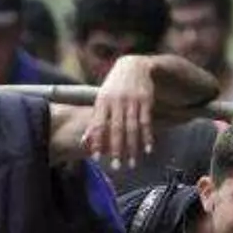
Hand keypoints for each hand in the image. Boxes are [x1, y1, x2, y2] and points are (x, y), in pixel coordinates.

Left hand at [85, 55, 156, 169]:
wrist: (134, 65)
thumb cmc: (114, 86)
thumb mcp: (101, 99)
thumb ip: (94, 121)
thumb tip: (84, 142)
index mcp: (103, 101)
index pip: (98, 125)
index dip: (97, 142)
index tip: (97, 159)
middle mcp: (117, 101)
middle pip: (116, 129)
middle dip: (116, 149)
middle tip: (116, 167)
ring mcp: (132, 100)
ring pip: (132, 128)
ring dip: (132, 147)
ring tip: (132, 163)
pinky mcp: (146, 100)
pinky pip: (146, 121)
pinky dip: (147, 136)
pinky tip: (148, 149)